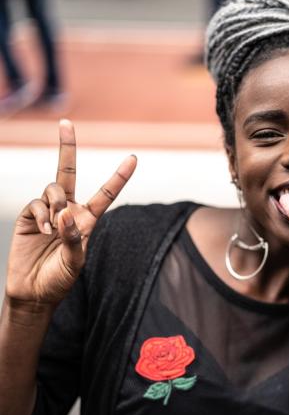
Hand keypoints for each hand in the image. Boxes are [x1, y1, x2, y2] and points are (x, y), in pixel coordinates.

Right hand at [4, 119, 136, 306]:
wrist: (34, 292)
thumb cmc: (60, 279)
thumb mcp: (76, 263)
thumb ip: (74, 239)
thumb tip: (65, 214)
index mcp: (89, 220)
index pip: (106, 193)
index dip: (119, 176)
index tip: (133, 158)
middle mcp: (69, 210)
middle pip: (68, 171)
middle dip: (66, 146)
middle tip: (66, 123)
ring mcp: (47, 211)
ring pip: (53, 187)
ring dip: (56, 203)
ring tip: (54, 227)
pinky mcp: (28, 215)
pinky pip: (36, 202)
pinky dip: (42, 214)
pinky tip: (44, 231)